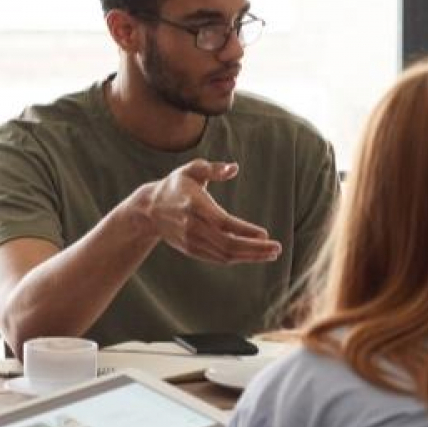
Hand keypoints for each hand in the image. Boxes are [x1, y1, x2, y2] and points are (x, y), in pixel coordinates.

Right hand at [143, 160, 283, 263]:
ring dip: (250, 257)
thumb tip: (234, 168)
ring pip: (224, 254)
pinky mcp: (191, 249)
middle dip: (254, 249)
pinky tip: (254, 255)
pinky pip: (217, 258)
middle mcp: (192, 226)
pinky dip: (237, 258)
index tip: (265, 234)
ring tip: (271, 254)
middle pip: (226, 243)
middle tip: (277, 248)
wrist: (150, 209)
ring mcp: (191, 241)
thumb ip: (212, 169)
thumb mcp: (191, 170)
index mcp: (194, 205)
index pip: (222, 222)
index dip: (244, 230)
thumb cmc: (176, 185)